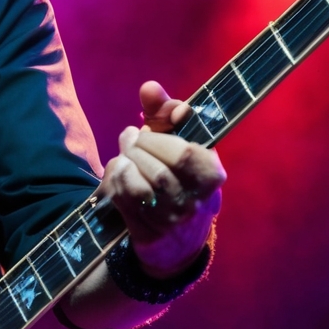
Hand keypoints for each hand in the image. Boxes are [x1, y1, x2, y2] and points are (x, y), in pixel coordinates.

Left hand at [101, 81, 224, 277]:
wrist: (178, 241)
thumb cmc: (179, 178)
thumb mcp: (179, 144)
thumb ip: (165, 113)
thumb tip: (148, 87)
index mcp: (211, 176)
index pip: (184, 153)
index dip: (160, 136)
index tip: (148, 126)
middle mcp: (196, 202)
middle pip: (159, 169)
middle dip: (137, 148)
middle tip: (128, 137)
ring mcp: (172, 221)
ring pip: (142, 187)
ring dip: (125, 164)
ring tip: (124, 154)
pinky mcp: (149, 234)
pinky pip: (126, 203)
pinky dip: (117, 182)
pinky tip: (119, 173)